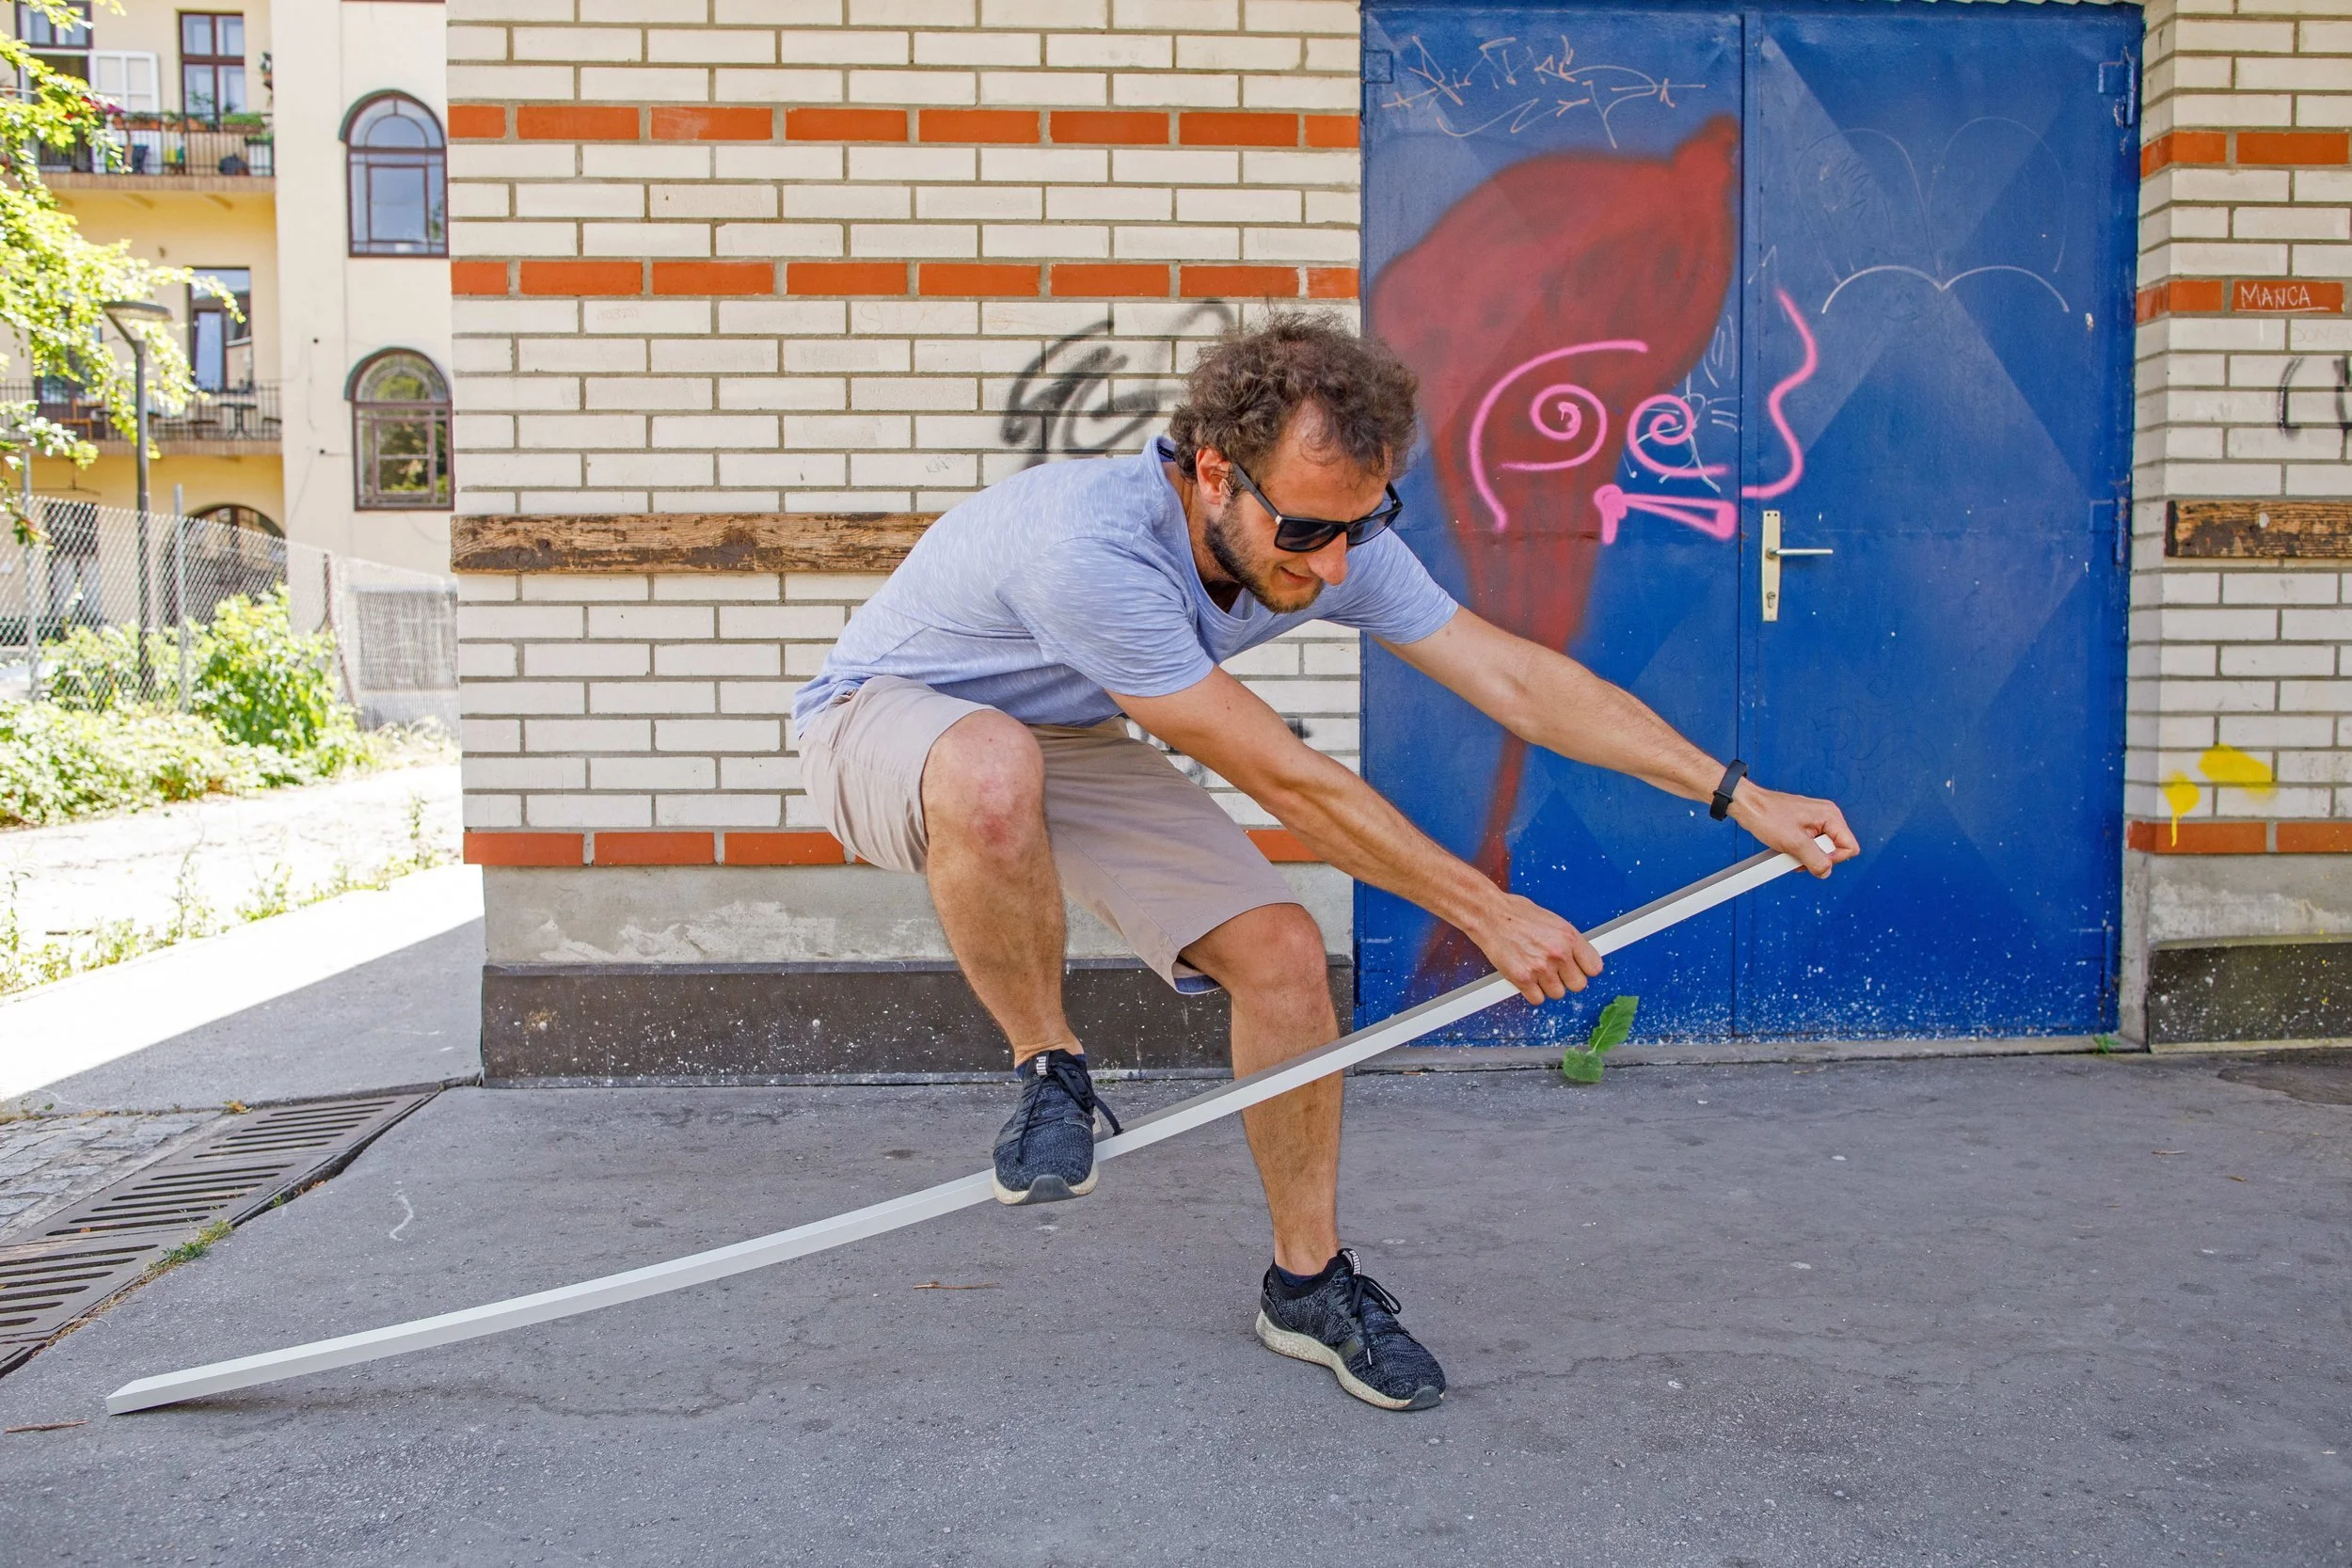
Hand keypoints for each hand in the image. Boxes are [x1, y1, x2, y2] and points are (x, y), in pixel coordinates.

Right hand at [1466, 892, 1604, 1004]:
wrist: (1489, 915)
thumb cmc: (1516, 914)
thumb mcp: (1552, 921)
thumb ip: (1568, 941)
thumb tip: (1578, 956)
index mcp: (1569, 937)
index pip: (1594, 968)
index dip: (1584, 969)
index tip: (1578, 969)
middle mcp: (1558, 953)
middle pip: (1578, 985)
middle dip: (1567, 980)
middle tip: (1555, 971)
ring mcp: (1541, 968)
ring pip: (1557, 994)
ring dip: (1547, 986)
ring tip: (1535, 970)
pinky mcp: (1523, 979)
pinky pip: (1537, 999)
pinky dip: (1531, 993)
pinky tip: (1526, 978)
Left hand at [1729, 781, 1859, 875]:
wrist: (1748, 806)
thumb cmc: (1767, 817)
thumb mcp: (1794, 843)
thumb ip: (1815, 860)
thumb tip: (1826, 872)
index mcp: (1830, 816)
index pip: (1849, 847)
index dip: (1833, 859)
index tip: (1812, 858)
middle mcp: (1827, 816)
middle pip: (1836, 849)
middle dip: (1817, 858)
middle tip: (1797, 854)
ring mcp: (1816, 820)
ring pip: (1822, 849)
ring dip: (1807, 856)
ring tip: (1789, 850)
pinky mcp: (1806, 825)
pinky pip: (1811, 844)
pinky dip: (1800, 850)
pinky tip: (1787, 848)